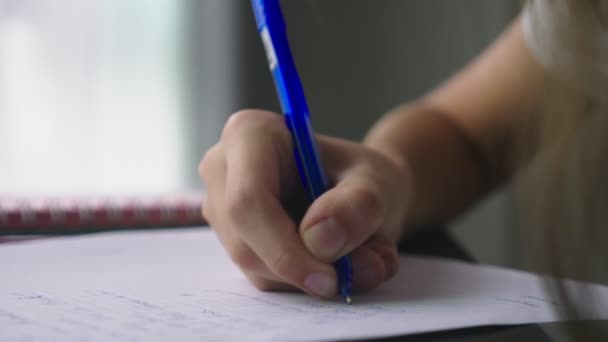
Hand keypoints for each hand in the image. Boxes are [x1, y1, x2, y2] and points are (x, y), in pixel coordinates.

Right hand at [199, 109, 412, 297]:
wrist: (360, 190)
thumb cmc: (361, 175)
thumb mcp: (376, 182)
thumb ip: (357, 205)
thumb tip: (319, 240)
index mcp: (249, 134)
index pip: (248, 200)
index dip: (284, 248)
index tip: (329, 278)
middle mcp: (223, 170)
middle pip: (245, 242)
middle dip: (303, 269)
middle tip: (361, 272)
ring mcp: (223, 209)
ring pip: (254, 267)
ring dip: (311, 276)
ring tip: (363, 257)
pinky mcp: (235, 240)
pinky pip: (264, 277)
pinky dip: (307, 280)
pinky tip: (338, 261)